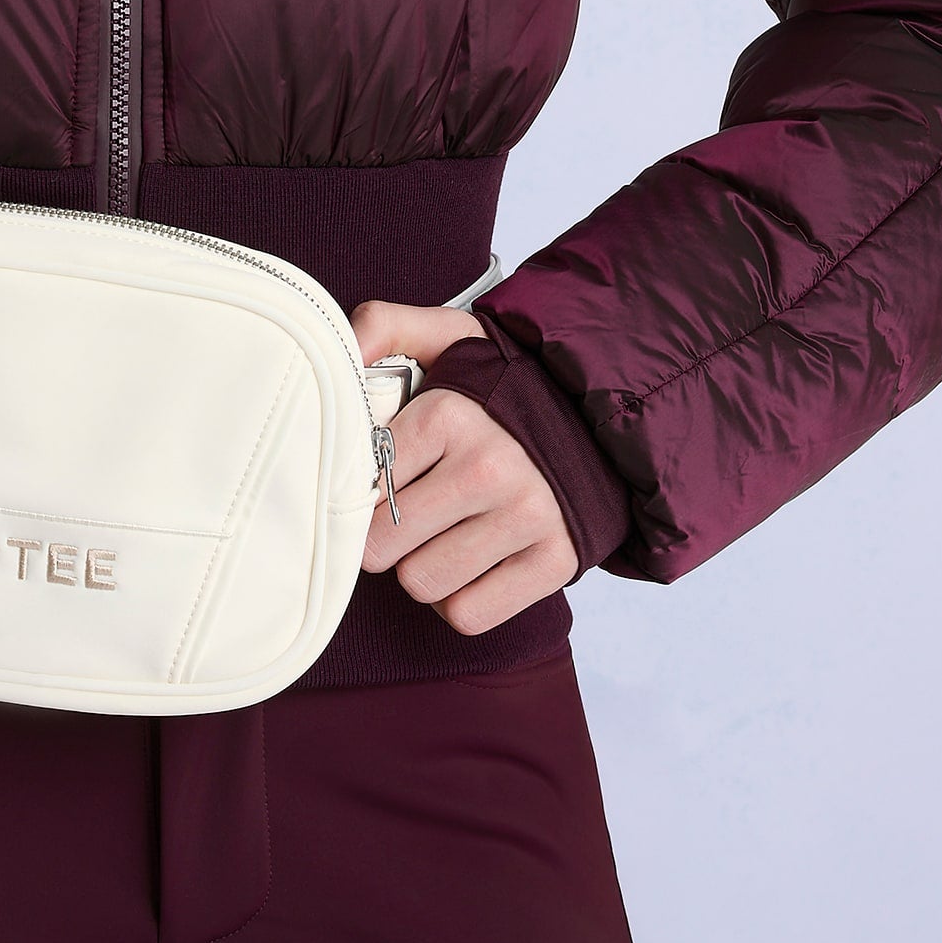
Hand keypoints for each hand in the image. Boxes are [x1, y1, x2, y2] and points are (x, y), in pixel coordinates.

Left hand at [351, 299, 576, 633]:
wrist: (597, 420)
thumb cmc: (502, 386)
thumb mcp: (447, 337)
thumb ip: (384, 327)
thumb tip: (343, 348)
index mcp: (450, 413)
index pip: (359, 486)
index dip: (361, 489)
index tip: (383, 478)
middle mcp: (490, 466)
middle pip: (380, 546)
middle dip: (384, 534)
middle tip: (410, 509)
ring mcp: (528, 517)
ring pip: (421, 584)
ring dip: (422, 568)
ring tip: (444, 531)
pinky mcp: (555, 561)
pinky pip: (467, 615)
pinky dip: (460, 599)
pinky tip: (473, 561)